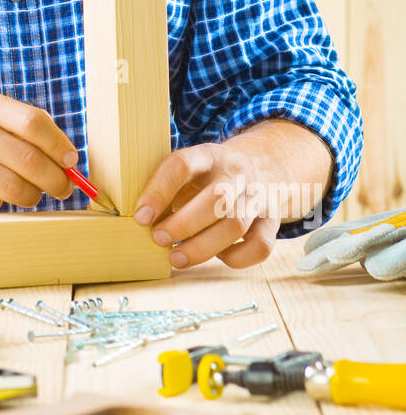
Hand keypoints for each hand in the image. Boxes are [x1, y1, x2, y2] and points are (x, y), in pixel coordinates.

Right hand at [0, 87, 77, 211]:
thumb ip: (14, 123)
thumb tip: (63, 156)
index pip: (34, 124)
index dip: (60, 145)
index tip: (70, 161)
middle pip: (30, 161)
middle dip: (55, 181)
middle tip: (62, 188)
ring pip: (13, 188)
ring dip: (30, 197)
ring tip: (30, 195)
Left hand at [133, 120, 333, 269]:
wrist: (265, 164)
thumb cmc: (211, 175)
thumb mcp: (190, 168)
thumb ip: (167, 187)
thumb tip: (141, 220)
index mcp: (208, 155)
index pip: (181, 165)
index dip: (158, 191)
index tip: (141, 217)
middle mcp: (236, 173)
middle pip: (216, 198)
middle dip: (183, 224)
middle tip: (159, 240)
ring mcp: (258, 197)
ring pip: (236, 225)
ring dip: (202, 247)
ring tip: (176, 258)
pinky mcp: (272, 221)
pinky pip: (260, 246)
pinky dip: (236, 258)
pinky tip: (216, 256)